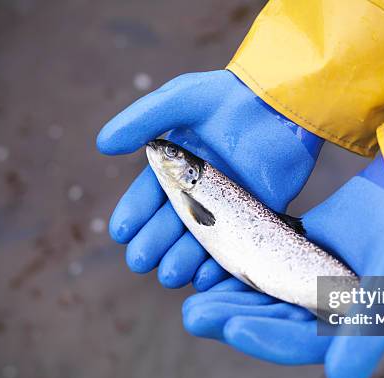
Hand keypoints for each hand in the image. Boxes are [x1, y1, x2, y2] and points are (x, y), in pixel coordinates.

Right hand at [97, 70, 322, 289]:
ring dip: (183, 260)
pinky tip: (206, 276)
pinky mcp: (256, 216)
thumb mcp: (182, 98)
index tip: (122, 234)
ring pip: (200, 241)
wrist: (281, 102)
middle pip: (171, 225)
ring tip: (171, 276)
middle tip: (142, 262)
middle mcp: (198, 191)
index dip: (134, 216)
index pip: (148, 196)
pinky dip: (221, 264)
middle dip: (154, 245)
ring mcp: (227, 206)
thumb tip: (102, 145)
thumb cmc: (229, 96)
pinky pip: (237, 246)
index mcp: (175, 167)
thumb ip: (143, 119)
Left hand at [182, 154, 383, 377]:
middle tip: (194, 314)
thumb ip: (366, 334)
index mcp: (342, 331)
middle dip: (232, 318)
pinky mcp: (296, 254)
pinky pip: (263, 263)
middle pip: (269, 321)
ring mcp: (306, 284)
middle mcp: (320, 314)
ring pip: (261, 295)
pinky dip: (240, 266)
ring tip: (194, 298)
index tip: (233, 328)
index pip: (298, 342)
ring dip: (229, 297)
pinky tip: (212, 264)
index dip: (266, 338)